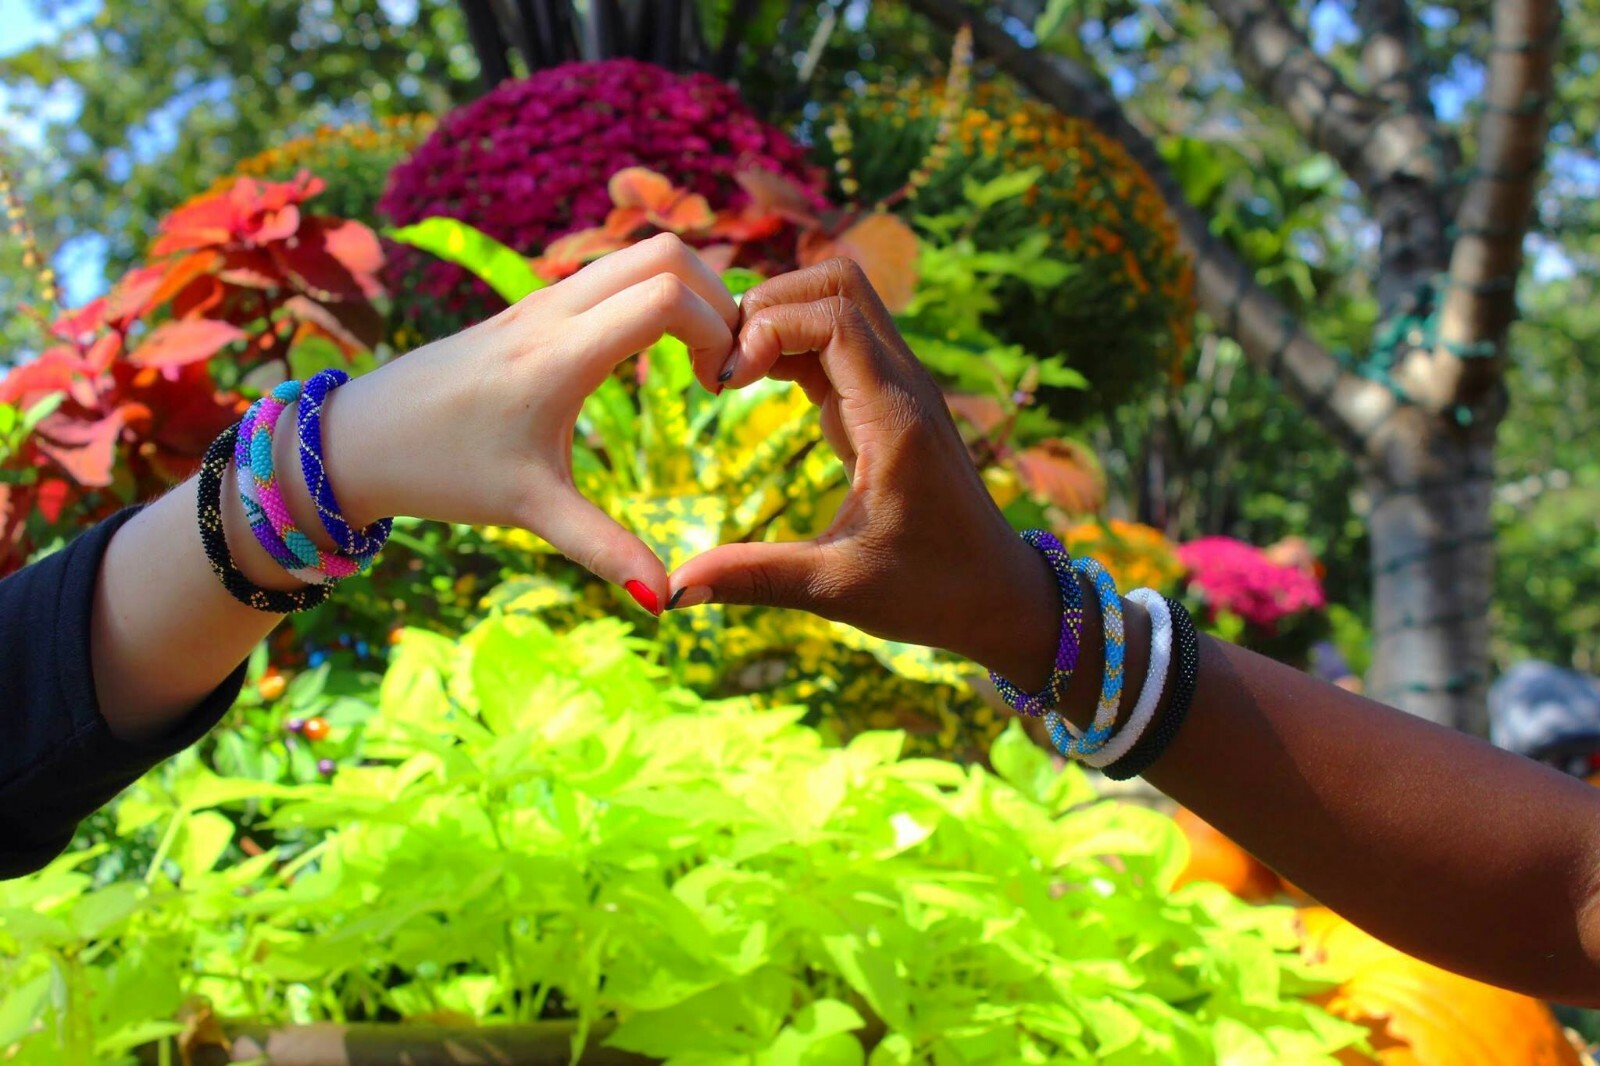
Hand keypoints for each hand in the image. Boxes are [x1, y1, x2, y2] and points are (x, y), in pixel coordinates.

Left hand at [313, 234, 738, 608]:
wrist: (358, 438)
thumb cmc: (442, 471)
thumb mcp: (531, 511)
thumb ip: (604, 549)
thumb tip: (665, 602)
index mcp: (559, 355)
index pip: (666, 297)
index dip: (716, 329)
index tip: (721, 387)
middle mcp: (553, 310)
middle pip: (664, 253)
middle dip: (717, 296)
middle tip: (725, 362)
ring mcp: (541, 300)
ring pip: (637, 254)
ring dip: (687, 291)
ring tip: (699, 361)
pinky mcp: (531, 306)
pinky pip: (610, 272)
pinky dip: (654, 295)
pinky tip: (654, 356)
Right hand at [668, 259, 1059, 681]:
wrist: (996, 595)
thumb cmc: (930, 592)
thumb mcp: (837, 589)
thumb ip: (755, 578)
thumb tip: (671, 591)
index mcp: (896, 419)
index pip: (833, 317)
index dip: (767, 328)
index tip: (724, 383)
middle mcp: (903, 386)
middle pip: (837, 283)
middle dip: (767, 304)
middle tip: (720, 365)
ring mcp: (898, 386)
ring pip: (838, 301)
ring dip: (778, 318)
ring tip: (729, 372)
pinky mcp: (887, 399)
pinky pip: (837, 338)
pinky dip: (789, 343)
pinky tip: (753, 384)